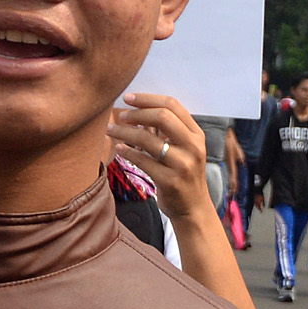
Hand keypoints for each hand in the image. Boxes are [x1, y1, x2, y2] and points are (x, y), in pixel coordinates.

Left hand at [109, 93, 211, 219]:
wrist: (194, 209)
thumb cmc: (183, 175)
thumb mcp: (183, 149)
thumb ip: (166, 131)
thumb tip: (138, 110)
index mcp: (196, 135)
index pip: (172, 105)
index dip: (147, 99)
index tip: (128, 98)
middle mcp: (193, 147)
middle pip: (162, 117)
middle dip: (137, 113)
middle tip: (121, 115)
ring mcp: (183, 165)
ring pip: (148, 139)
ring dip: (124, 132)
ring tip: (111, 130)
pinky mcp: (170, 181)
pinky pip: (142, 161)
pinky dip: (127, 152)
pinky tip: (118, 149)